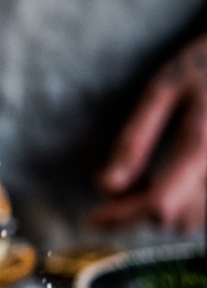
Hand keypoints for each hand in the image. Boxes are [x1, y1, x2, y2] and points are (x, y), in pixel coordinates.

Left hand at [90, 34, 206, 232]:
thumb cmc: (201, 65)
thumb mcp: (162, 90)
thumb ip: (135, 138)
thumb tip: (106, 186)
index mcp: (203, 145)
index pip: (158, 203)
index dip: (120, 216)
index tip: (91, 218)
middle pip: (168, 218)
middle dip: (132, 208)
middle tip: (109, 180)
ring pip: (185, 223)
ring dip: (155, 210)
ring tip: (140, 175)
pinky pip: (200, 215)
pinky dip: (177, 206)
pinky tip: (164, 180)